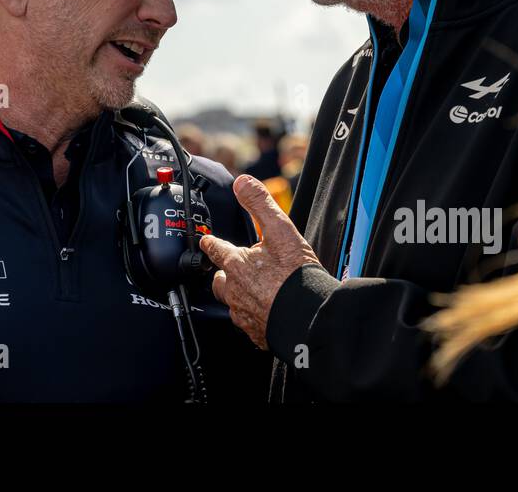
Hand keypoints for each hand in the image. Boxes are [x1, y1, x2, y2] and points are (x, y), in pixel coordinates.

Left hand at [198, 175, 322, 349]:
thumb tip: (242, 183)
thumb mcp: (281, 231)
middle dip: (223, 274)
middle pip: (219, 281)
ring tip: (252, 291)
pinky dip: (253, 316)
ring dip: (238, 295)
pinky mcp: (256, 333)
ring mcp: (244, 314)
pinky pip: (248, 323)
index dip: (211, 243)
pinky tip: (266, 312)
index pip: (216, 249)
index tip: (206, 240)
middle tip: (233, 270)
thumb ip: (260, 205)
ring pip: (232, 303)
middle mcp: (235, 290)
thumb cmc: (296, 276)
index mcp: (237, 265)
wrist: (311, 316)